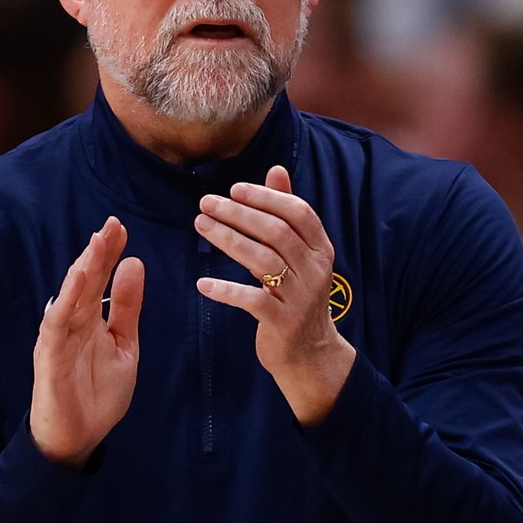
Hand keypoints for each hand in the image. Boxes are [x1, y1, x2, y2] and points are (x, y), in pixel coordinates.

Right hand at [30, 217, 144, 466]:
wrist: (78, 438)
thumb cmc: (97, 394)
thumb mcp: (124, 346)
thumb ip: (126, 309)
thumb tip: (134, 265)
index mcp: (91, 319)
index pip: (100, 279)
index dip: (110, 254)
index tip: (121, 228)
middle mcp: (73, 322)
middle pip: (86, 280)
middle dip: (99, 252)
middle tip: (112, 224)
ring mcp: (60, 336)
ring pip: (71, 295)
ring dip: (84, 267)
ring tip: (98, 242)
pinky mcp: (50, 355)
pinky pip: (57, 322)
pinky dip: (67, 299)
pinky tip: (78, 277)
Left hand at [195, 165, 354, 425]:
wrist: (310, 353)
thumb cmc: (297, 295)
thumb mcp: (300, 254)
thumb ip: (287, 213)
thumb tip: (276, 169)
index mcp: (322, 249)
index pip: (298, 212)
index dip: (265, 197)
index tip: (234, 189)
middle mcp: (316, 270)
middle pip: (276, 232)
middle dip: (238, 213)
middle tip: (206, 203)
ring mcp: (301, 297)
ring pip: (262, 260)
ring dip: (228, 240)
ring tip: (200, 226)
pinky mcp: (283, 322)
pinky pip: (252, 301)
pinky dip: (226, 290)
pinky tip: (203, 284)